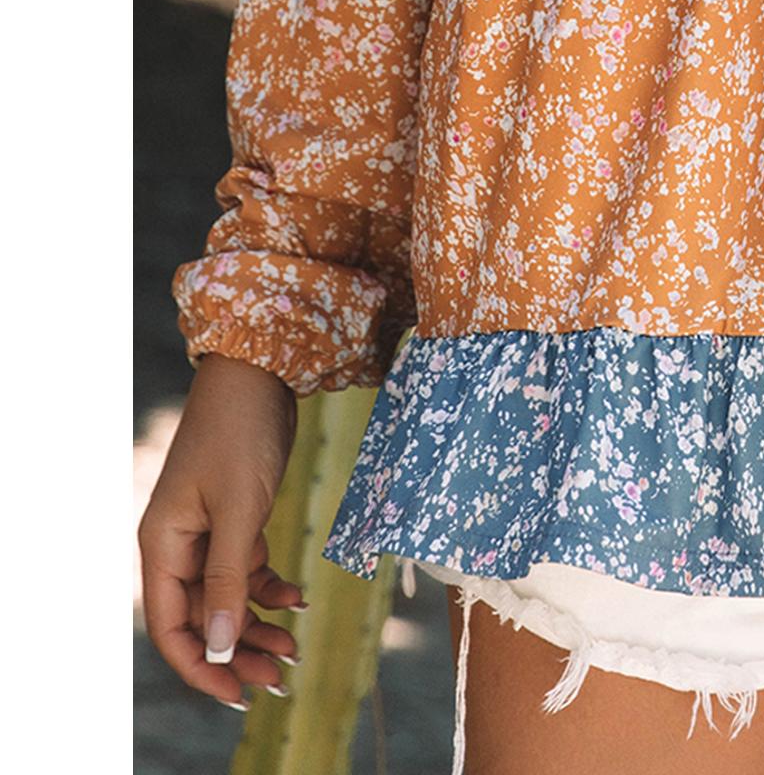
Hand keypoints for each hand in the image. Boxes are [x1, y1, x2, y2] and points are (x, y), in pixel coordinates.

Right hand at [138, 354, 304, 709]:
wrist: (259, 372)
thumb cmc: (241, 432)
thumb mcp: (239, 509)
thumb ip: (226, 578)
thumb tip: (216, 646)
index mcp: (163, 544)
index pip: (171, 626)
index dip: (200, 666)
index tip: (238, 692)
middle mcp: (178, 543)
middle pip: (201, 617)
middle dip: (237, 651)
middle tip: (280, 677)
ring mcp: (207, 530)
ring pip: (226, 596)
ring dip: (256, 624)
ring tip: (294, 649)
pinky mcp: (235, 515)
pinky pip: (246, 568)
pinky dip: (270, 587)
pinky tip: (299, 600)